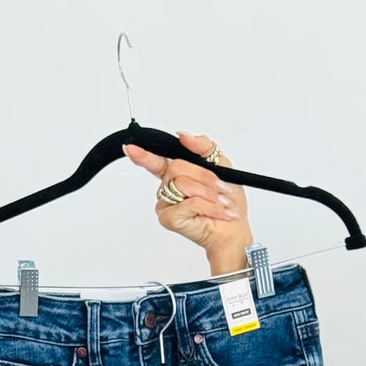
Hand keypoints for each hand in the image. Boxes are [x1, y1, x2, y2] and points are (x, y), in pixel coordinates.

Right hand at [122, 131, 252, 274]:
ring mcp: (166, 204)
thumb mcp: (220, 164)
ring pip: (182, 184)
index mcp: (178, 173)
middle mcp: (169, 188)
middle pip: (176, 167)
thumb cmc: (227, 201)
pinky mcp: (169, 218)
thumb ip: (203, 146)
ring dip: (207, 193)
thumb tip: (184, 136)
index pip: (156, 161)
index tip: (130, 148)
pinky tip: (214, 213)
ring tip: (219, 203)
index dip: (143, 154)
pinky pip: (187, 203)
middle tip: (220, 189)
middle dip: (203, 176)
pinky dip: (206, 206)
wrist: (234, 229)